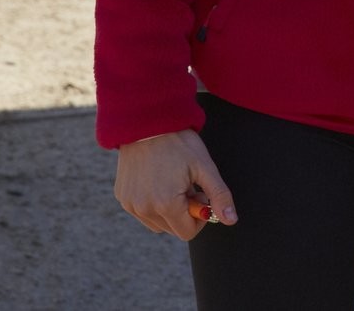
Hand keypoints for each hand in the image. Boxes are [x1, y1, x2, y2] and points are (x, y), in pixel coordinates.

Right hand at [114, 129, 235, 240]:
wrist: (147, 121)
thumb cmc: (179, 142)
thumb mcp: (204, 167)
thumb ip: (219, 196)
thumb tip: (231, 220)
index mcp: (166, 204)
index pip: (187, 232)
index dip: (200, 217)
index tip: (202, 196)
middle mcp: (144, 209)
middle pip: (172, 229)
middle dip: (185, 213)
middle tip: (189, 186)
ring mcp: (130, 204)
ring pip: (157, 223)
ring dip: (169, 211)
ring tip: (173, 182)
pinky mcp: (122, 197)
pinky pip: (142, 212)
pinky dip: (153, 204)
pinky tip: (158, 180)